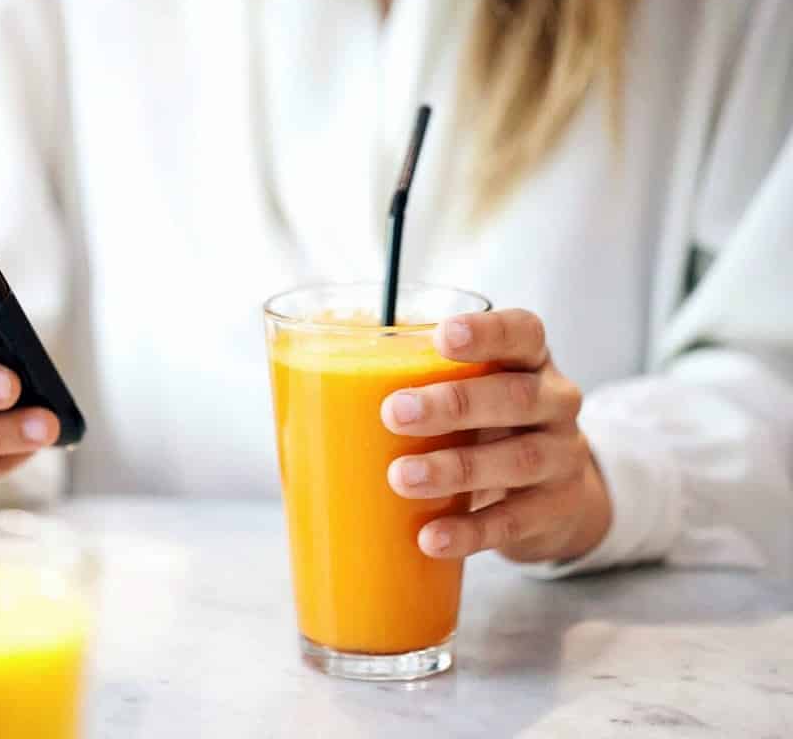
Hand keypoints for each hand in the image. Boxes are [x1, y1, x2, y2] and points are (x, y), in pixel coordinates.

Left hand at [382, 309, 610, 563]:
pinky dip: (470, 530)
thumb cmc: (488, 425)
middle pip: (515, 396)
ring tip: (400, 477)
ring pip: (518, 459)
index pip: (522, 332)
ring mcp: (561, 458)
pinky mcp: (554, 510)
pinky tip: (431, 537)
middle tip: (394, 413)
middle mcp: (554, 402)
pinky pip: (514, 521)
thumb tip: (309, 391)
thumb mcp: (470, 392)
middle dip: (453, 404)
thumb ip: (416, 380)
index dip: (487, 332)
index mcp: (529, 360)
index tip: (442, 337)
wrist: (556, 494)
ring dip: (454, 469)